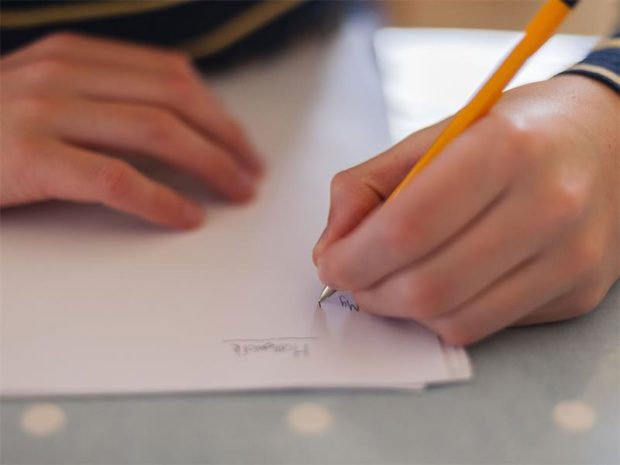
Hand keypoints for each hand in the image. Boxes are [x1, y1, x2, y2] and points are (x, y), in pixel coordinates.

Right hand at [0, 33, 262, 228]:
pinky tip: (186, 218)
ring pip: (157, 132)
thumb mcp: (45, 94)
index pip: (172, 75)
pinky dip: (161, 200)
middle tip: (252, 172)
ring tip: (237, 192)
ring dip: (210, 165)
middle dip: (226, 138)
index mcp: (74, 55)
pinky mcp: (29, 158)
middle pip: (176, 99)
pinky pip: (117, 179)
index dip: (219, 111)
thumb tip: (172, 128)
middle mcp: (64, 73)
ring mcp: (44, 111)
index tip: (242, 143)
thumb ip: (101, 99)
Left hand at [314, 75, 618, 344]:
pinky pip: (486, 327)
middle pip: (428, 286)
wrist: (608, 141)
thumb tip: (330, 248)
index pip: (407, 228)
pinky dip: (443, 316)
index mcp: (504, 149)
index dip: (354, 257)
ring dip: (401, 311)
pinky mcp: (579, 292)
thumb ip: (367, 186)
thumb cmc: (513, 132)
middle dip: (369, 292)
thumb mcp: (434, 137)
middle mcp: (548, 206)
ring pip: (455, 319)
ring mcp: (570, 256)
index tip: (330, 263)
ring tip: (389, 282)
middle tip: (353, 277)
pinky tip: (439, 286)